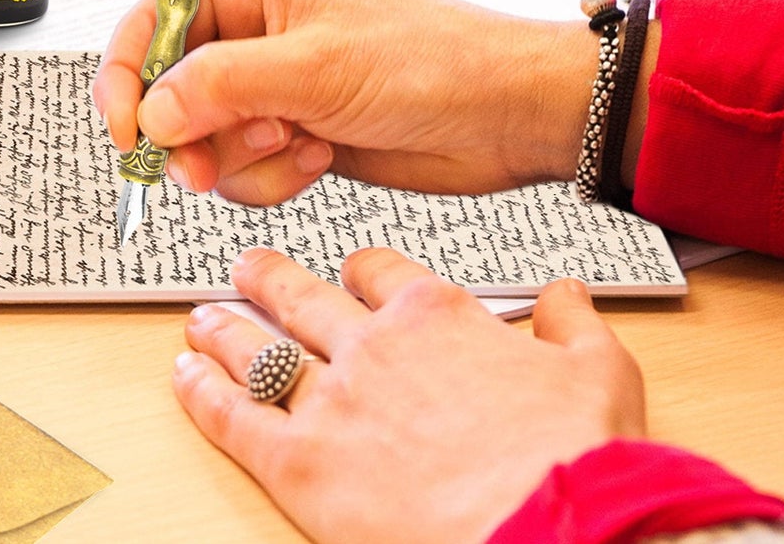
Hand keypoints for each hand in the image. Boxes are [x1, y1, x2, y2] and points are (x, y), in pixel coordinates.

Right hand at [92, 0, 599, 204]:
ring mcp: (277, 80)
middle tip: (207, 166)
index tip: (128, 131)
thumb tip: (151, 112)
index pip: (155, 16)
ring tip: (297, 142)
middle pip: (172, 87)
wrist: (503, 115)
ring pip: (204, 136)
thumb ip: (221, 86)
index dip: (130, 74)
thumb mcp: (315, 68)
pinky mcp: (295, 127)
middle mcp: (258, 24)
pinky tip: (318, 156)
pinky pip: (244, 166)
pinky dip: (272, 175)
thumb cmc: (433, 60)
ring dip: (243, 157)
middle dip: (191, 132)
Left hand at [175, 248, 646, 543]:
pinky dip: (202, 393)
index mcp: (439, 314)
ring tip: (202, 314)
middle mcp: (376, 345)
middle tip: (247, 265)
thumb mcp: (599, 369)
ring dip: (226, 327)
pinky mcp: (302, 465)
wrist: (549, 529)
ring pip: (261, 347)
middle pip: (307, 296)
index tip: (351, 269)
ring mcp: (334, 401)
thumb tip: (568, 295)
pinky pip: (235, 417)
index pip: (381, 270)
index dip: (360, 268)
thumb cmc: (574, 458)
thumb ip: (573, 321)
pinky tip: (184, 375)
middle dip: (271, 277)